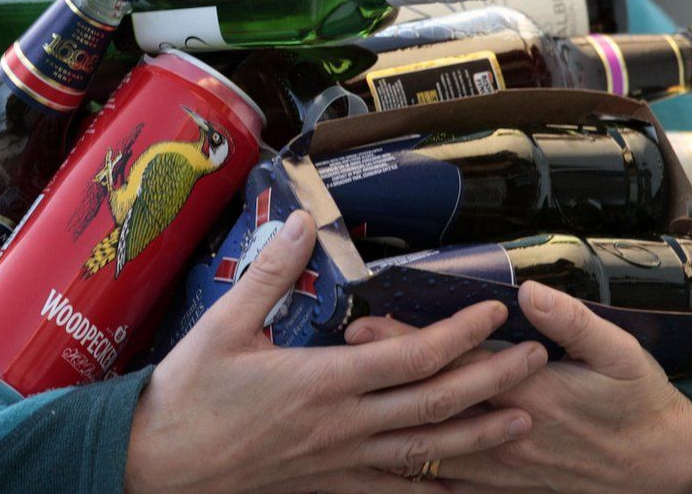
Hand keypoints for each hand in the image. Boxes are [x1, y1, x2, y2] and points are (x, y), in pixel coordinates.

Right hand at [125, 212, 547, 492]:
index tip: (493, 312)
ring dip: (478, 437)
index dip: (457, 335)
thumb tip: (302, 223)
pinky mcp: (327, 485)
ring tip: (523, 422)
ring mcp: (339, 461)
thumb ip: (270, 275)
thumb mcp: (223, 324)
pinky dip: (429, 490)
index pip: (408, 357)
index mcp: (321, 379)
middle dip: (489, 381)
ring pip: (424, 453)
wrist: (157, 464)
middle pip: (433, 405)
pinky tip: (459, 491)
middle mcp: (342, 423)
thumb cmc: (189, 394)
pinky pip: (390, 492)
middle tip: (534, 362)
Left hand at [346, 281, 691, 492]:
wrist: (659, 469)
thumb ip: (574, 323)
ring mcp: (500, 466)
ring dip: (388, 417)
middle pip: (430, 399)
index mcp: (530, 392)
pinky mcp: (503, 486)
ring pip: (432, 441)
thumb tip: (530, 293)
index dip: (408, 342)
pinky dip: (413, 468)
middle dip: (381, 377)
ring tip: (349, 398)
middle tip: (337, 356)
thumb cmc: (638, 404)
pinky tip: (380, 458)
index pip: (456, 362)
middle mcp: (505, 432)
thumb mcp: (620, 355)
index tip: (366, 324)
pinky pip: (448, 482)